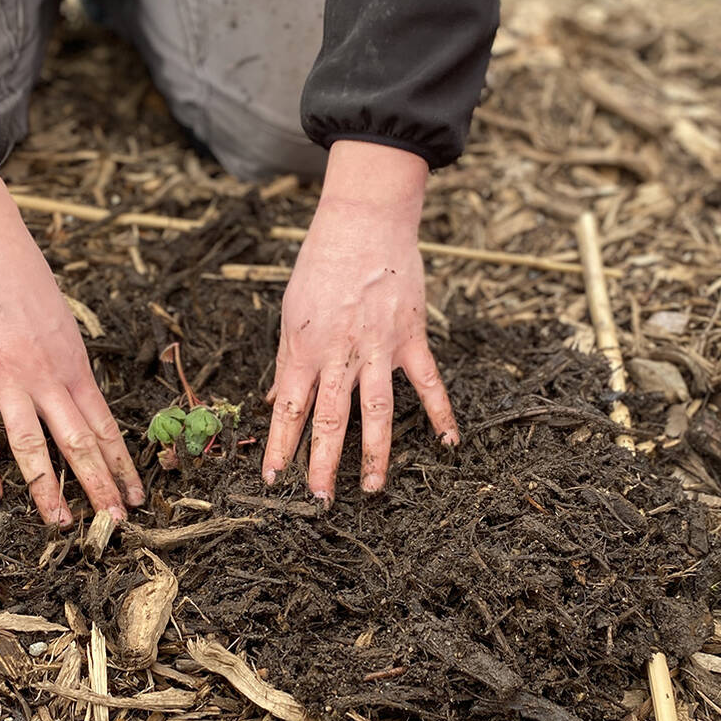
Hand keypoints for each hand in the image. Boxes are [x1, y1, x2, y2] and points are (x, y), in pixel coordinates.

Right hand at [0, 169, 143, 523]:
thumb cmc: (20, 277)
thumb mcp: (60, 322)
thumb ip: (67, 363)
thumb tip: (78, 395)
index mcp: (74, 364)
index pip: (105, 425)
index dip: (122, 464)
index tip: (136, 497)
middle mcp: (48, 377)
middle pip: (79, 442)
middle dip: (100, 486)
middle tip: (114, 524)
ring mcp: (7, 377)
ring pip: (33, 445)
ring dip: (49, 488)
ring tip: (61, 523)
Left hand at [263, 141, 457, 499]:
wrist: (365, 220)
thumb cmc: (321, 263)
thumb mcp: (292, 311)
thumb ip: (287, 360)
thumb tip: (275, 402)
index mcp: (305, 347)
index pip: (288, 408)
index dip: (280, 446)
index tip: (272, 479)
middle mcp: (340, 353)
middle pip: (329, 419)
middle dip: (322, 464)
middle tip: (318, 500)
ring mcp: (378, 347)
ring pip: (376, 411)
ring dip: (374, 453)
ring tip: (370, 488)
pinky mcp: (410, 337)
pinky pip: (427, 382)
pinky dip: (440, 412)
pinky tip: (448, 442)